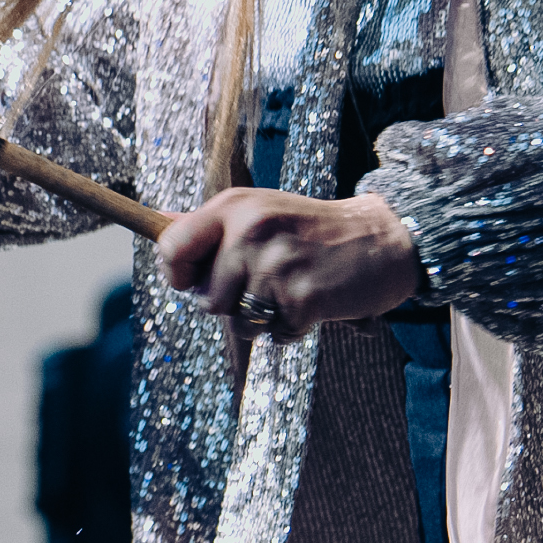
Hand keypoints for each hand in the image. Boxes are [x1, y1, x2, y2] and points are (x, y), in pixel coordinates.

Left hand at [156, 188, 422, 336]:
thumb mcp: (259, 211)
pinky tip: (312, 304)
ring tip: (289, 292)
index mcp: (232, 207)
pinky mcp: (303, 296)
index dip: (177, 275)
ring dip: (263, 320)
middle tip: (263, 287)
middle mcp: (249, 230)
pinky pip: (276, 335)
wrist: (382, 238)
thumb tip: (159, 228)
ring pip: (239, 323)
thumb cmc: (311, 231)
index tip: (194, 281)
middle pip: (206, 299)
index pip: (171, 248)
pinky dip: (292, 330)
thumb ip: (211, 226)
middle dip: (230, 305)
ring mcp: (276, 264)